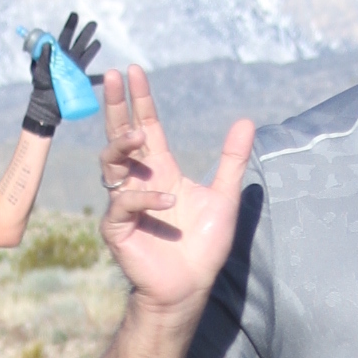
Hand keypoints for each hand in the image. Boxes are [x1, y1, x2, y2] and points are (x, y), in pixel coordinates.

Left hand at [21, 7, 102, 135]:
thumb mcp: (40, 72)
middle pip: (78, 44)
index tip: (75, 15)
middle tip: (93, 23)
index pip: (64, 37)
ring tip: (98, 42)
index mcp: (57, 56)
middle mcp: (67, 61)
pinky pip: (91, 79)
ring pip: (86, 57)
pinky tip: (106, 76)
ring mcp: (74, 71)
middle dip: (85, 33)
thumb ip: (42, 58)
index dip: (70, 26)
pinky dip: (99, 78)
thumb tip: (48, 43)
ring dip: (92, 49)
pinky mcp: (79, 83)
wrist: (46, 107)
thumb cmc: (41, 88)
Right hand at [97, 67, 253, 311]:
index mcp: (159, 170)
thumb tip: (246, 121)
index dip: (138, 99)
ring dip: (120, 145)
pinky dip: (144, 198)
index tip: (132, 71)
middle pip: (118, 135)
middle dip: (113, 106)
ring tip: (137, 134)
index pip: (145, 126)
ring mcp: (124, 203)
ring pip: (110, 164)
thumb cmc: (203, 246)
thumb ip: (232, 159)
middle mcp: (138, 181)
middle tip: (111, 76)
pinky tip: (168, 201)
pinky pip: (124, 203)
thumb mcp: (224, 196)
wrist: (190, 286)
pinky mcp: (117, 227)